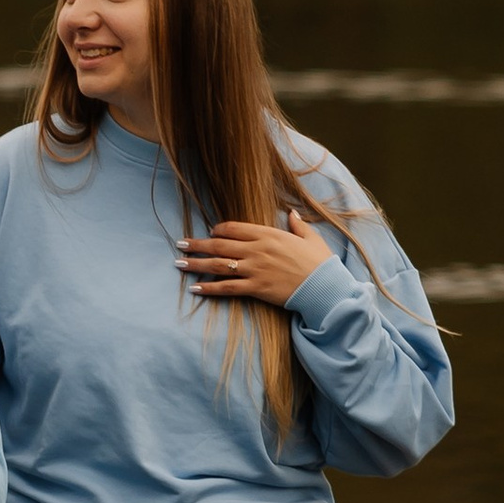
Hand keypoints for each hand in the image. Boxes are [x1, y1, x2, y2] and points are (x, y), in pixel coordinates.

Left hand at [179, 207, 330, 306]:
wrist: (324, 287)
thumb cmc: (320, 262)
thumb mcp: (310, 238)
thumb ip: (297, 225)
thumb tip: (291, 214)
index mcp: (268, 234)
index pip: (235, 228)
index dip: (219, 230)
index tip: (210, 232)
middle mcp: (257, 250)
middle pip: (220, 245)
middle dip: (197, 244)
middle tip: (180, 244)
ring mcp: (255, 269)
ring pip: (218, 264)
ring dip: (196, 264)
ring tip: (179, 263)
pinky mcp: (256, 288)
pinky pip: (227, 288)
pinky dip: (209, 288)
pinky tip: (195, 287)